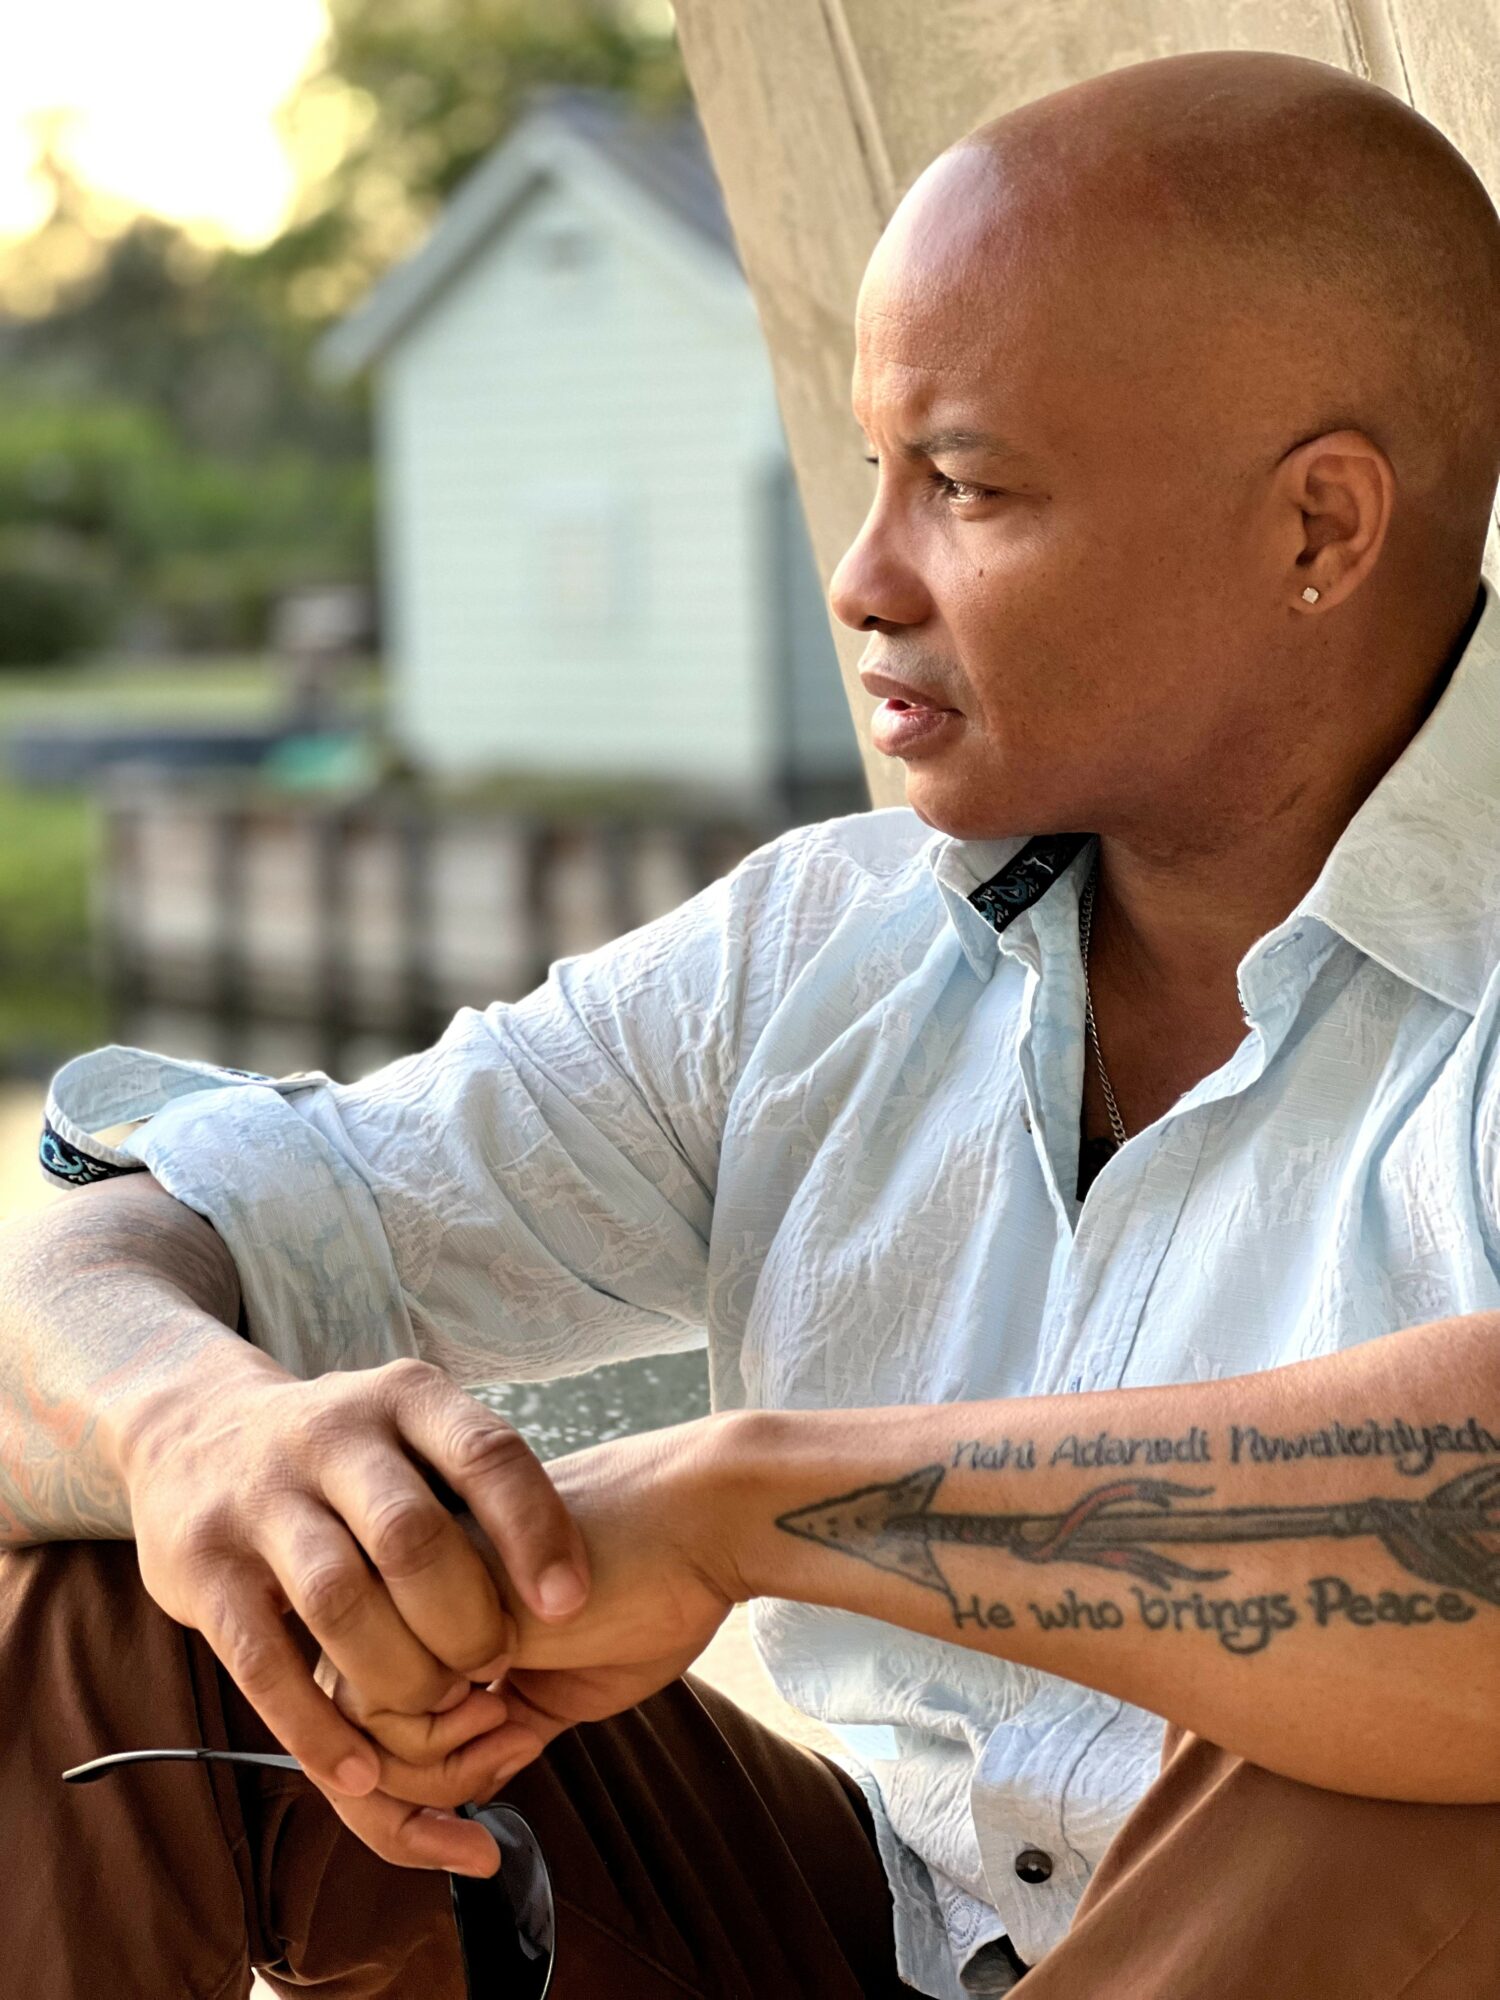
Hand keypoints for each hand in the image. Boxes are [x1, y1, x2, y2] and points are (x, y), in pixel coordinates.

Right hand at [117, 1347, 590, 1871]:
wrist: (190, 1431)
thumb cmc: (346, 1455)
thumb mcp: (412, 1431)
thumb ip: (474, 1490)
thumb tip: (571, 1586)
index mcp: (404, 1398)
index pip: (485, 1453)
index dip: (534, 1531)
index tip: (571, 1603)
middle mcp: (331, 1435)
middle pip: (413, 1537)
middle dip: (465, 1619)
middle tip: (494, 1665)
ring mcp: (259, 1499)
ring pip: (339, 1601)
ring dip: (399, 1672)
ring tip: (439, 1705)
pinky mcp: (203, 1569)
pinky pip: (262, 1660)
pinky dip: (316, 1725)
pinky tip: (361, 1767)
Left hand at [318, 1416, 741, 1851]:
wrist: (701, 1524)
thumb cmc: (647, 1595)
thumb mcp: (553, 1691)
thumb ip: (487, 1733)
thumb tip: (425, 1807)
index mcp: (435, 1603)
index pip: (369, 1724)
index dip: (400, 1812)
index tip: (471, 1849)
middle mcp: (410, 1586)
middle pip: (347, 1734)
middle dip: (402, 1816)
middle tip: (476, 1835)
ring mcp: (410, 1582)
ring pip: (355, 1728)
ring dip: (434, 1773)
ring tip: (510, 1739)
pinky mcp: (429, 1588)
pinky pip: (385, 1706)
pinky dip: (441, 1746)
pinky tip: (506, 1715)